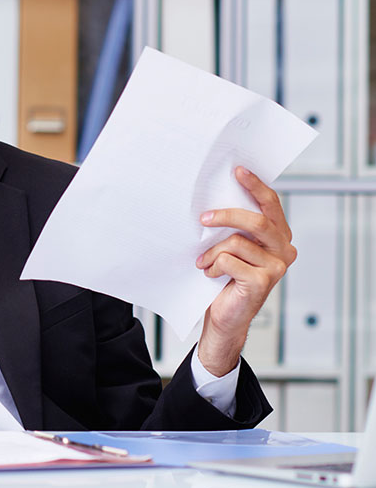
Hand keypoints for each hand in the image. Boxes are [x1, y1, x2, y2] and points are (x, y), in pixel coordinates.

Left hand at [195, 166, 296, 375]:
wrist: (223, 317)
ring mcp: (276, 266)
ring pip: (238, 241)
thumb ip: (233, 227)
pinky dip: (214, 266)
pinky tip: (212, 275)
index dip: (255, 186)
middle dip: (227, 215)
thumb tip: (214, 199)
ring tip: (203, 261)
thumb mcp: (229, 246)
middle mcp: (283, 249)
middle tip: (203, 218)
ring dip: (212, 251)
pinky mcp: (263, 281)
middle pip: (258, 220)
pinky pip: (230, 261)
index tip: (237, 170)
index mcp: (278, 236)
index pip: (271, 204)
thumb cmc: (225, 278)